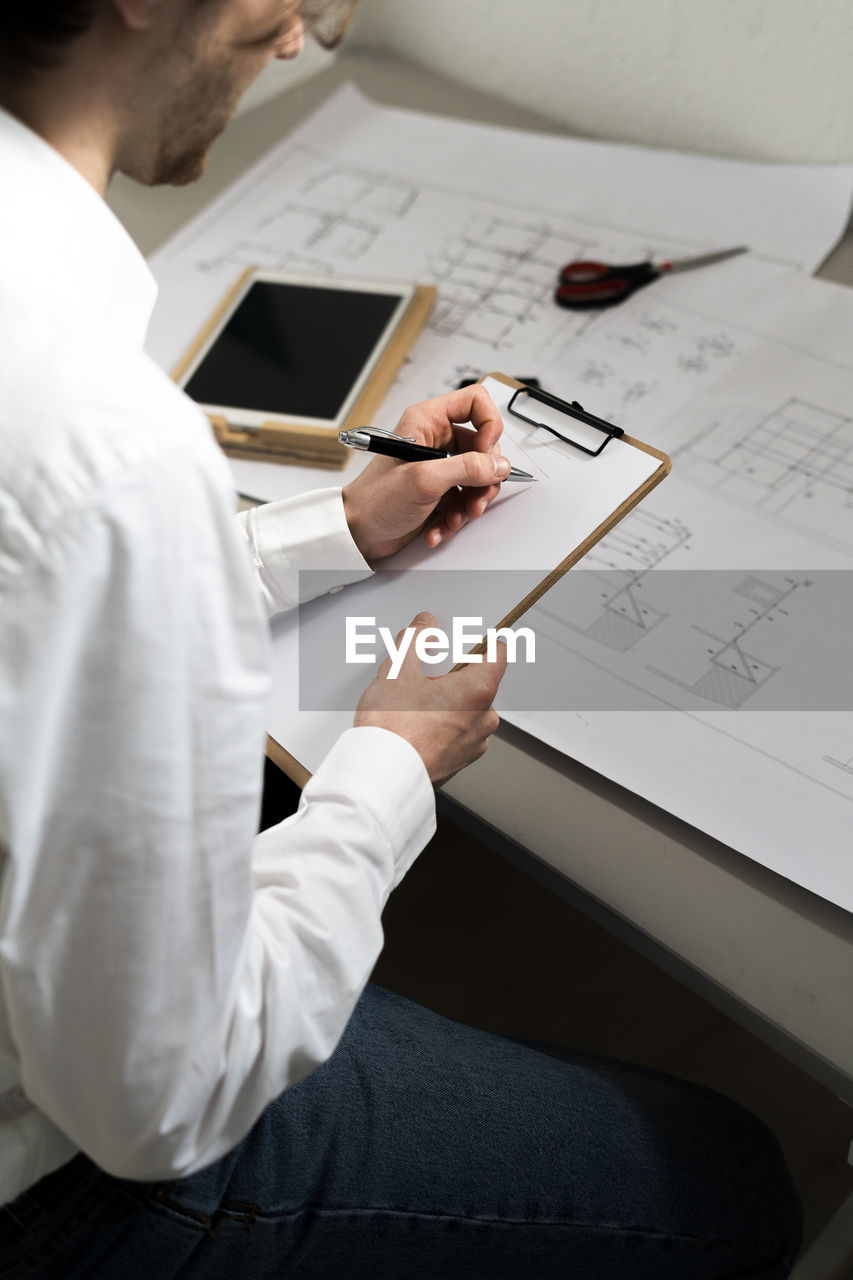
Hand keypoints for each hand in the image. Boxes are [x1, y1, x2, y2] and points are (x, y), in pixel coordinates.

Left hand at [342, 385, 509, 561]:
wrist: (358, 532)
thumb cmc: (375, 500)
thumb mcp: (425, 480)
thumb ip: (467, 468)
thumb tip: (498, 464)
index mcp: (427, 421)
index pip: (475, 402)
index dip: (488, 425)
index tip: (486, 453)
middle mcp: (435, 439)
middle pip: (483, 446)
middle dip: (483, 477)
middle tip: (475, 498)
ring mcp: (438, 466)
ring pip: (478, 476)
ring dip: (472, 502)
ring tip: (456, 517)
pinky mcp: (440, 489)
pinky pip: (465, 498)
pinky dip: (458, 516)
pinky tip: (440, 527)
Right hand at [354, 612, 508, 785]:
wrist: (380, 778)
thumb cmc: (392, 732)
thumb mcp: (398, 670)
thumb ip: (416, 640)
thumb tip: (425, 627)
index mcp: (478, 691)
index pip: (498, 653)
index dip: (483, 641)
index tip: (472, 637)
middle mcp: (484, 719)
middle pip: (478, 683)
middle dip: (453, 675)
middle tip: (423, 674)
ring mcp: (474, 744)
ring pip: (466, 710)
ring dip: (447, 702)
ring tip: (412, 704)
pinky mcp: (459, 762)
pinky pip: (457, 733)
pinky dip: (441, 725)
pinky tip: (414, 725)